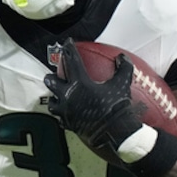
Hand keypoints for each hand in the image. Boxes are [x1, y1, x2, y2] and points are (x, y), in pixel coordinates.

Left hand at [44, 39, 140, 153]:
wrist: (114, 133)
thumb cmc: (117, 107)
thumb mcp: (122, 84)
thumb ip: (123, 67)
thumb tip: (121, 57)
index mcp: (79, 83)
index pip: (71, 61)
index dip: (68, 49)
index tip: (67, 42)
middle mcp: (68, 96)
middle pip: (52, 81)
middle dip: (53, 76)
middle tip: (56, 74)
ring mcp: (66, 111)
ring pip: (52, 102)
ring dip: (55, 97)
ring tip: (59, 95)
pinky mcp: (68, 124)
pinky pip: (60, 118)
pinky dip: (62, 114)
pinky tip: (66, 113)